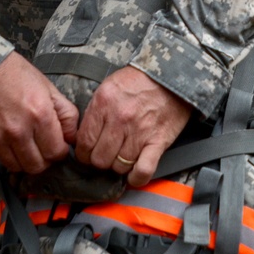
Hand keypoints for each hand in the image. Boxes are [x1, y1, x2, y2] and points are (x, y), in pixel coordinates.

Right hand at [0, 51, 78, 173]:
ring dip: (26, 160)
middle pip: (39, 166)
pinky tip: (10, 139)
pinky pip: (2, 161)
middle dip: (44, 159)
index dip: (60, 151)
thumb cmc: (14, 74)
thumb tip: (72, 138)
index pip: (57, 152)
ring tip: (26, 143)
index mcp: (40, 114)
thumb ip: (66, 114)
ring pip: (20, 168)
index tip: (57, 144)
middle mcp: (19, 130)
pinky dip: (9, 155)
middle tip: (42, 146)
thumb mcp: (48, 87)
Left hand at [75, 66, 191, 187]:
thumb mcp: (108, 87)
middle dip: (100, 161)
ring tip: (122, 158)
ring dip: (119, 167)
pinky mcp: (158, 141)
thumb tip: (83, 137)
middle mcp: (120, 119)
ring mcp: (139, 131)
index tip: (88, 154)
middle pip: (99, 159)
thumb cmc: (139, 81)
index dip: (83, 154)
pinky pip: (143, 170)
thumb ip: (94, 112)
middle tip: (106, 156)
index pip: (84, 142)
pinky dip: (137, 178)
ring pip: (119, 167)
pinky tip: (134, 174)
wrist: (170, 75)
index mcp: (103, 104)